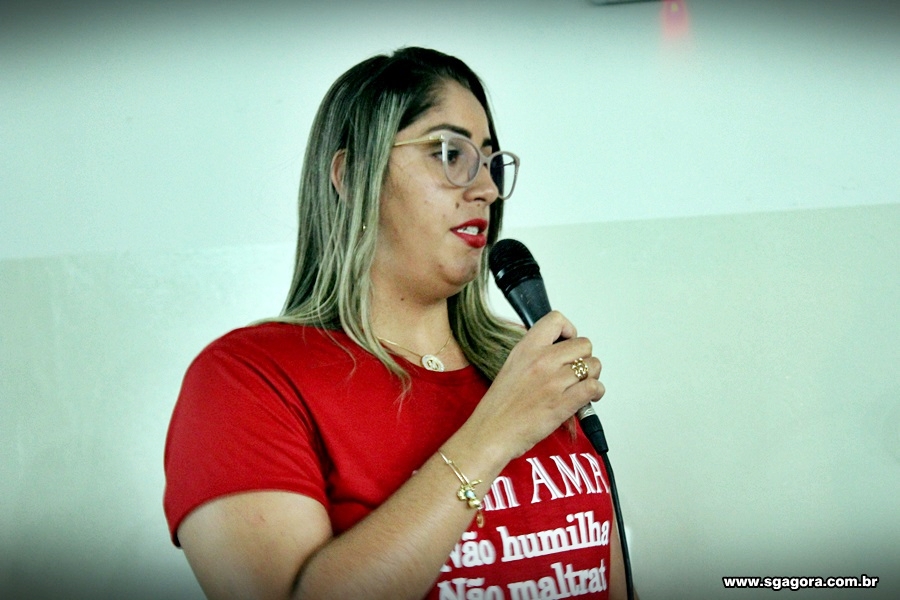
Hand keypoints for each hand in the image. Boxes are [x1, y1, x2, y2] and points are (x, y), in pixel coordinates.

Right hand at [464, 311, 604, 462]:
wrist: (491, 433)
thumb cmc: (499, 407)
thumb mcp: (512, 367)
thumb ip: (535, 355)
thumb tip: (559, 353)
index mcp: (526, 349)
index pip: (557, 320)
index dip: (569, 331)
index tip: (567, 343)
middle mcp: (541, 361)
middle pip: (584, 344)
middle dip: (584, 358)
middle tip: (576, 371)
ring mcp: (553, 381)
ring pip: (593, 365)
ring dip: (592, 377)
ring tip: (581, 386)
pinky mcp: (563, 403)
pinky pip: (594, 387)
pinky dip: (596, 392)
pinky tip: (588, 398)